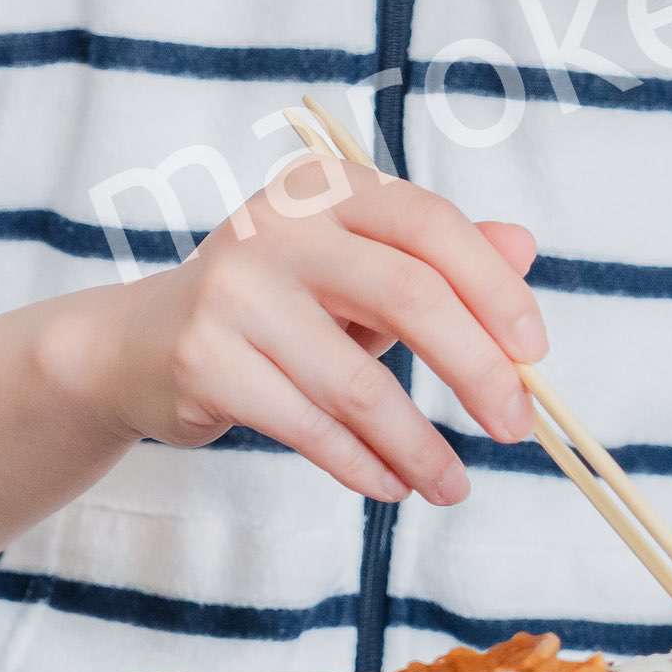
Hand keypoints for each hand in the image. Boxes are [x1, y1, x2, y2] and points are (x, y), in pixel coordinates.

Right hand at [42, 147, 543, 508]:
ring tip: (451, 485)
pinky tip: (391, 485)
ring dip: (418, 444)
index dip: (493, 289)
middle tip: (514, 428)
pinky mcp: (203, 357)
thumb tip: (525, 248)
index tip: (534, 354)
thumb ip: (439, 259)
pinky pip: (309, 425)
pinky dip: (362, 464)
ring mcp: (234, 288)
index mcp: (323, 186)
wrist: (137, 345)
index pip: (429, 224)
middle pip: (407, 294)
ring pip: (357, 380)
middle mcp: (276, 223)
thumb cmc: (272, 306)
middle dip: (474, 370)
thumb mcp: (355, 270)